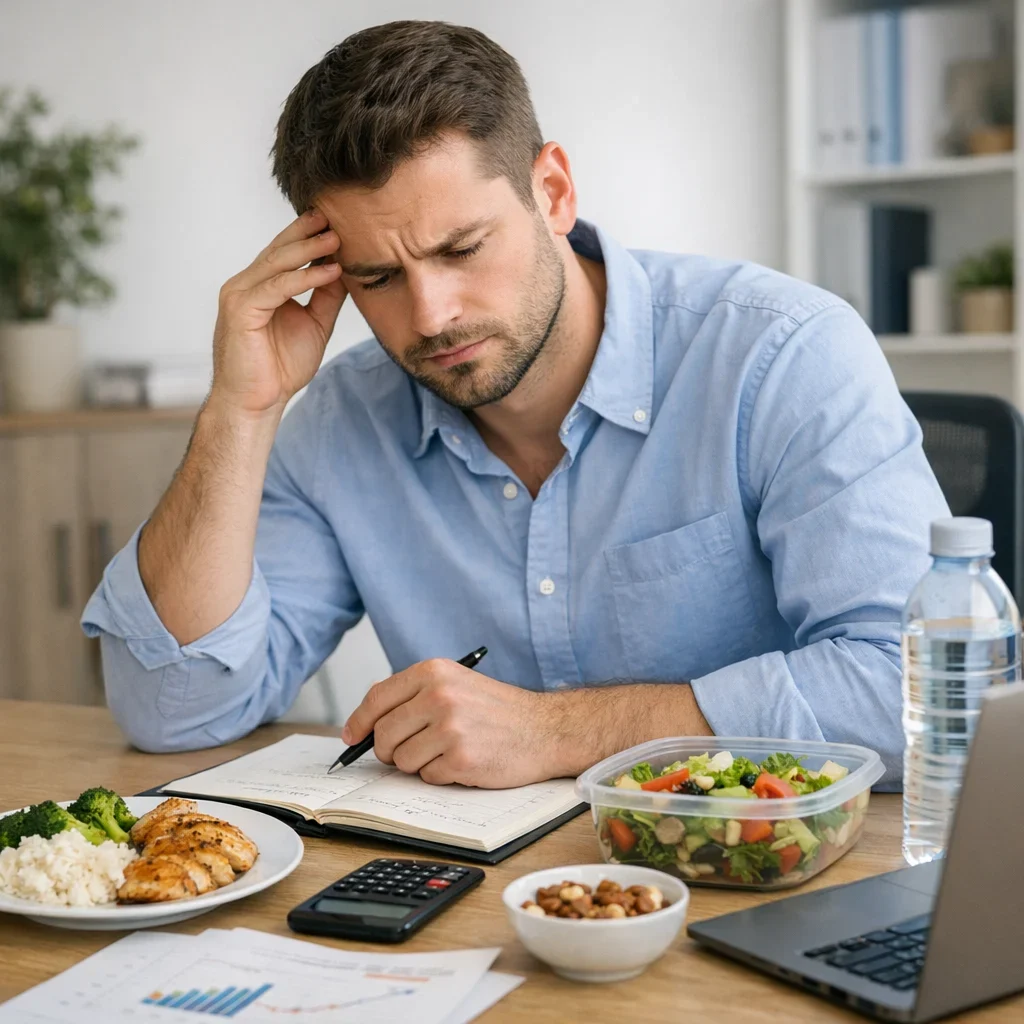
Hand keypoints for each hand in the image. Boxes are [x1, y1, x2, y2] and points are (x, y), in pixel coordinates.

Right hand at [211, 208, 345, 416]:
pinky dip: (305, 278)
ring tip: (338, 238)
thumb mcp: (314, 325)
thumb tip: (344, 270)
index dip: (308, 236)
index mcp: (259, 287)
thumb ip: (326, 297)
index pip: (284, 253)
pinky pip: (277, 287)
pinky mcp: (240, 310)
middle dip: (308, 232)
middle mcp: (245, 285)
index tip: (337, 222)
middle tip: (336, 216)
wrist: (258, 403)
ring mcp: (239, 295)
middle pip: (279, 250)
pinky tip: (330, 271)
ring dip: (309, 249)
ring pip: (277, 263)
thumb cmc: (280, 369)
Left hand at [342, 659, 553, 787]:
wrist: (545, 728)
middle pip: (383, 735)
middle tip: (412, 749)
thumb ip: (413, 694)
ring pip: (402, 760)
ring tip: (449, 750)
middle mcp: (439, 695)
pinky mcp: (461, 758)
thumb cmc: (498, 709)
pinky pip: (428, 776)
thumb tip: (366, 720)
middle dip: (391, 750)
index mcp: (434, 672)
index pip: (377, 698)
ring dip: (419, 763)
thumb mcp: (456, 683)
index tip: (352, 737)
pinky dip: (441, 775)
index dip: (359, 722)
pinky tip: (464, 761)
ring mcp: (450, 727)